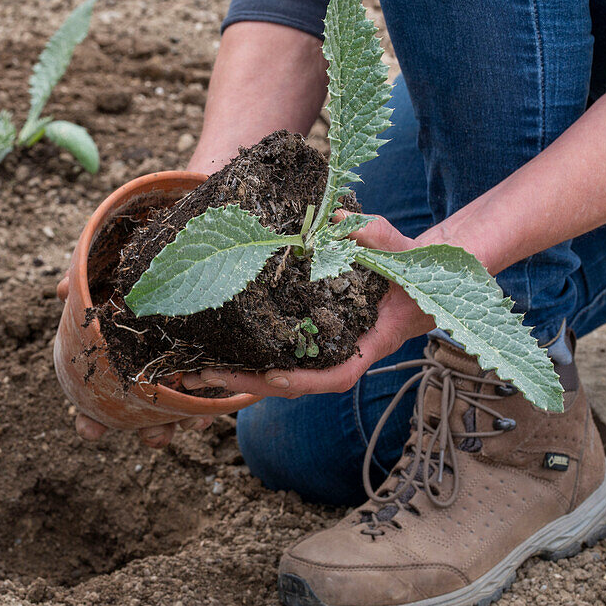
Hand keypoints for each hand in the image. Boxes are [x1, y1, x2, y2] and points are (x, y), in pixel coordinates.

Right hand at [59, 273, 215, 447]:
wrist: (180, 267)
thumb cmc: (133, 278)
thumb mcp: (106, 276)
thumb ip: (82, 283)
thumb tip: (62, 291)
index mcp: (115, 367)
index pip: (98, 405)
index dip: (91, 422)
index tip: (90, 429)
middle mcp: (145, 382)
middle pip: (146, 420)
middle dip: (150, 433)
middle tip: (154, 435)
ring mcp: (176, 382)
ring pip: (179, 415)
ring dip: (187, 421)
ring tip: (193, 420)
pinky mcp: (207, 373)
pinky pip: (209, 399)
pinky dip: (210, 407)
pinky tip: (212, 406)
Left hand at [182, 214, 434, 397]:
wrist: (413, 288)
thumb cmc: (408, 270)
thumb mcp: (398, 249)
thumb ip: (377, 238)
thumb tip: (340, 222)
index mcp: (366, 343)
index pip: (336, 374)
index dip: (305, 378)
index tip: (276, 375)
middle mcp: (339, 355)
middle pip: (292, 383)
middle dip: (248, 383)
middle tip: (205, 375)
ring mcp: (320, 353)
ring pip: (277, 377)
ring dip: (235, 378)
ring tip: (192, 375)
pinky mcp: (306, 343)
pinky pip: (274, 359)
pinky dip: (245, 362)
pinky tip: (211, 357)